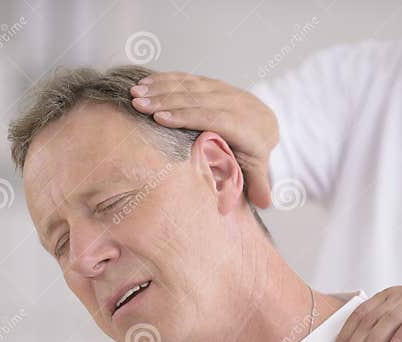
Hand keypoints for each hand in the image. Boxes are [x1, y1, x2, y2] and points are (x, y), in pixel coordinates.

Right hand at [129, 72, 277, 207]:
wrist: (264, 123)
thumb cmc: (254, 152)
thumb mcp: (258, 168)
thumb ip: (259, 183)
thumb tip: (265, 202)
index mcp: (246, 126)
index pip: (214, 118)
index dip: (187, 117)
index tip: (160, 119)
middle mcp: (236, 103)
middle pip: (198, 99)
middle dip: (166, 101)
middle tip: (138, 104)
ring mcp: (223, 91)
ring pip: (191, 86)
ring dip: (160, 88)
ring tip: (135, 92)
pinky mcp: (213, 84)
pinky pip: (188, 79)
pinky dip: (165, 80)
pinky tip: (144, 82)